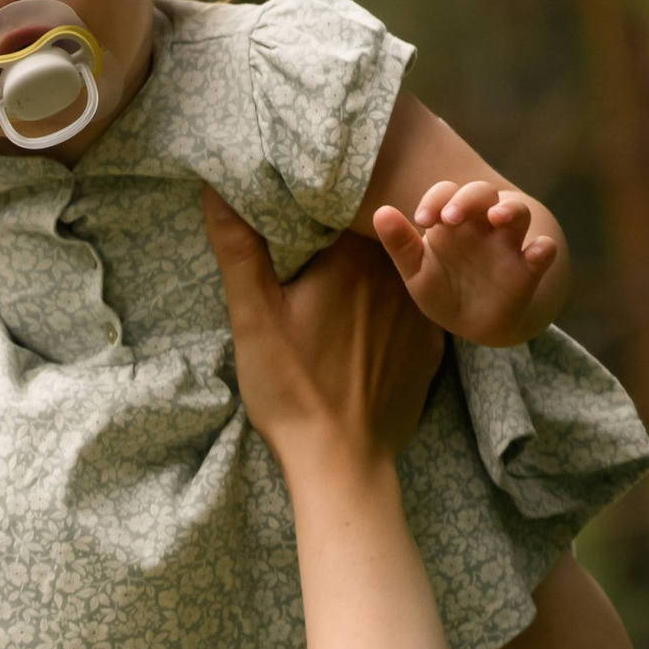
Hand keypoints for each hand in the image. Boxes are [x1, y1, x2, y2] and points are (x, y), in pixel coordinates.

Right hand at [203, 191, 442, 464]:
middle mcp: (396, 275)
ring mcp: (419, 312)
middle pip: (377, 236)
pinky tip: (368, 327)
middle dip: (354, 234)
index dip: (326, 201)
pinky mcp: (430, 347)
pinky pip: (413, 310)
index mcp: (353, 257)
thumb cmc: (293, 389)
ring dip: (378, 271)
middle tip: (322, 248)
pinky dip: (394, 310)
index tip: (305, 205)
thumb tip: (218, 186)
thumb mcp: (253, 317)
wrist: (342, 461)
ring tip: (346, 284)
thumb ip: (239, 249)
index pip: (347, 204)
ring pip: (399, 272)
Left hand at [370, 180, 559, 346]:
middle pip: (482, 193)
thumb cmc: (443, 289)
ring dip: (509, 210)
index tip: (423, 220)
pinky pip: (543, 252)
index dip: (436, 199)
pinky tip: (537, 251)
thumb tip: (380, 212)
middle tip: (451, 219)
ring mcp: (508, 245)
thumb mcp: (416, 271)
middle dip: (468, 199)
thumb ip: (401, 244)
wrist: (473, 324)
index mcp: (453, 221)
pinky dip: (542, 250)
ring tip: (496, 218)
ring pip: (517, 212)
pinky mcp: (527, 270)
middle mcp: (482, 225)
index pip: (446, 193)